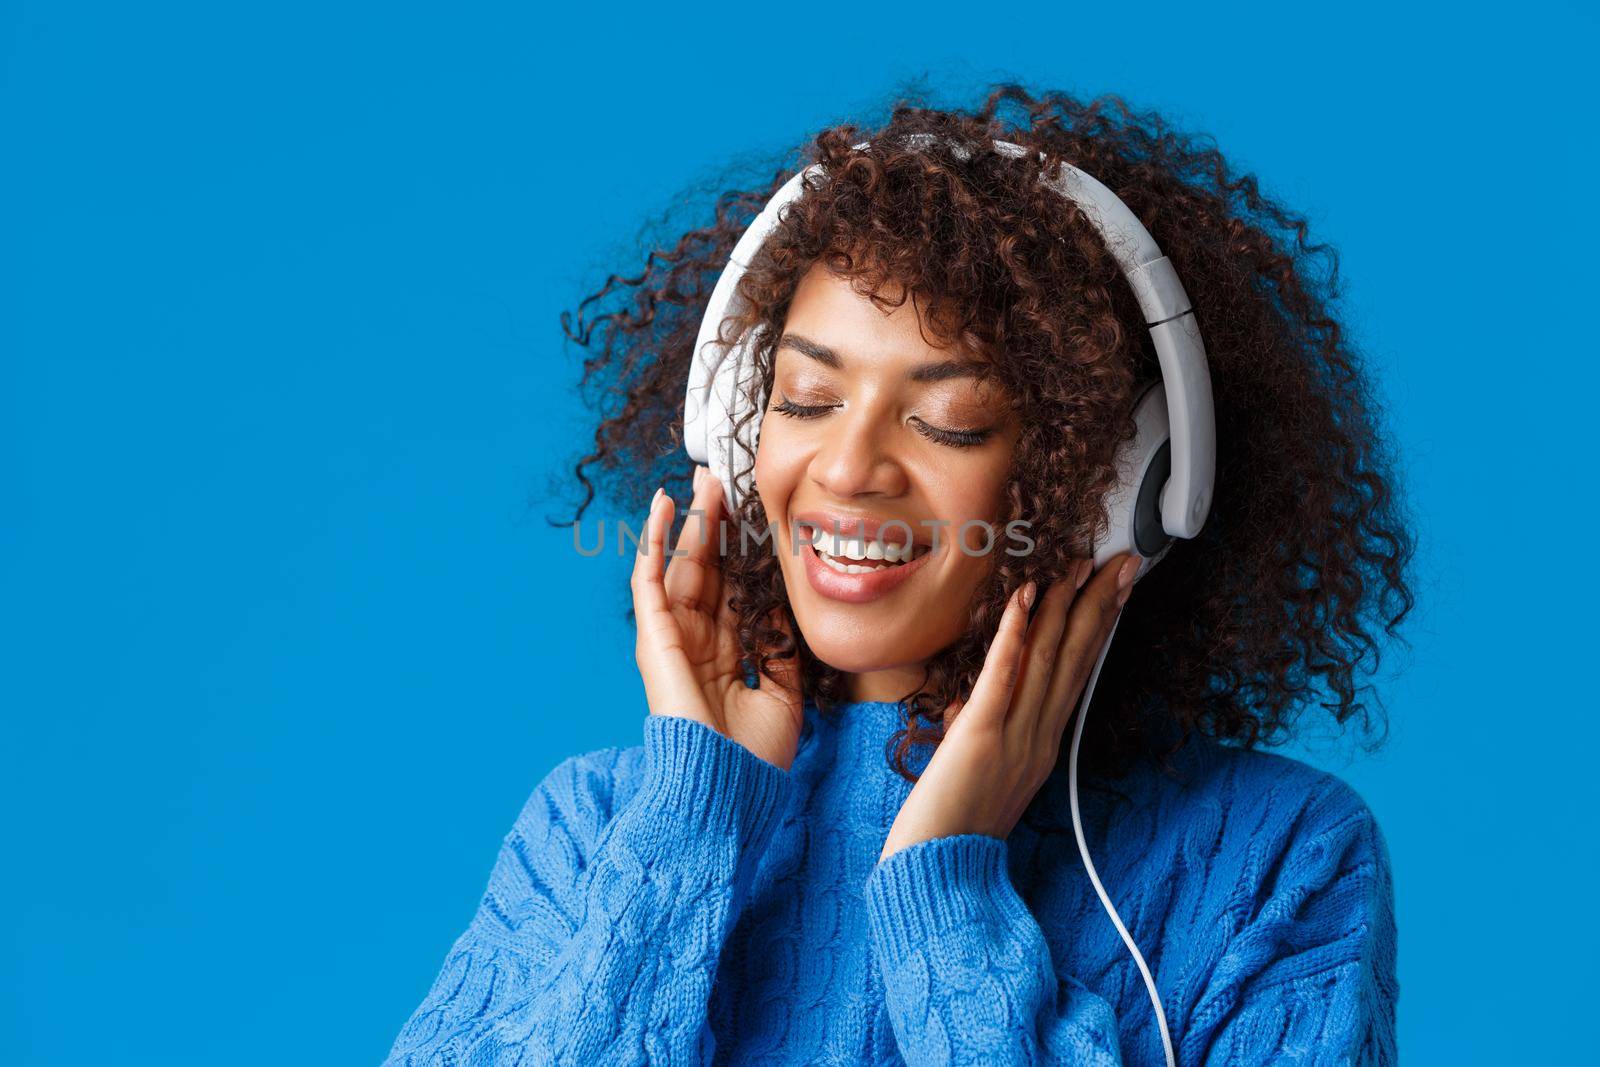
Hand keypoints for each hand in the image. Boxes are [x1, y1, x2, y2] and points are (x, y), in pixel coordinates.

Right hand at [631, 465, 804, 769]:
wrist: (730, 789)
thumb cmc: (756, 756)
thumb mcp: (785, 694)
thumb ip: (781, 651)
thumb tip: (786, 612)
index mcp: (727, 652)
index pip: (734, 587)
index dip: (743, 550)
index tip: (757, 512)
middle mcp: (699, 640)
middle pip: (707, 569)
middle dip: (715, 524)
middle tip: (723, 479)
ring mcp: (675, 638)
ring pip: (681, 564)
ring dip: (691, 521)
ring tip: (702, 480)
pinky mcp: (656, 639)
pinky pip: (650, 581)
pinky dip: (653, 541)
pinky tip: (663, 506)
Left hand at [878, 552, 1142, 861]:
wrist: (940, 875)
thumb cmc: (954, 829)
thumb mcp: (988, 773)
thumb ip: (994, 731)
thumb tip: (983, 698)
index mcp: (1043, 744)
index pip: (1079, 673)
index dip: (1100, 626)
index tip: (1117, 587)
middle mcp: (1039, 737)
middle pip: (1076, 659)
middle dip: (1100, 605)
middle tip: (1121, 560)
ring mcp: (1014, 737)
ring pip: (1048, 660)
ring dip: (1063, 606)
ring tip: (1077, 564)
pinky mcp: (981, 738)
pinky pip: (1002, 680)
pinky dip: (1015, 637)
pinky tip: (1026, 599)